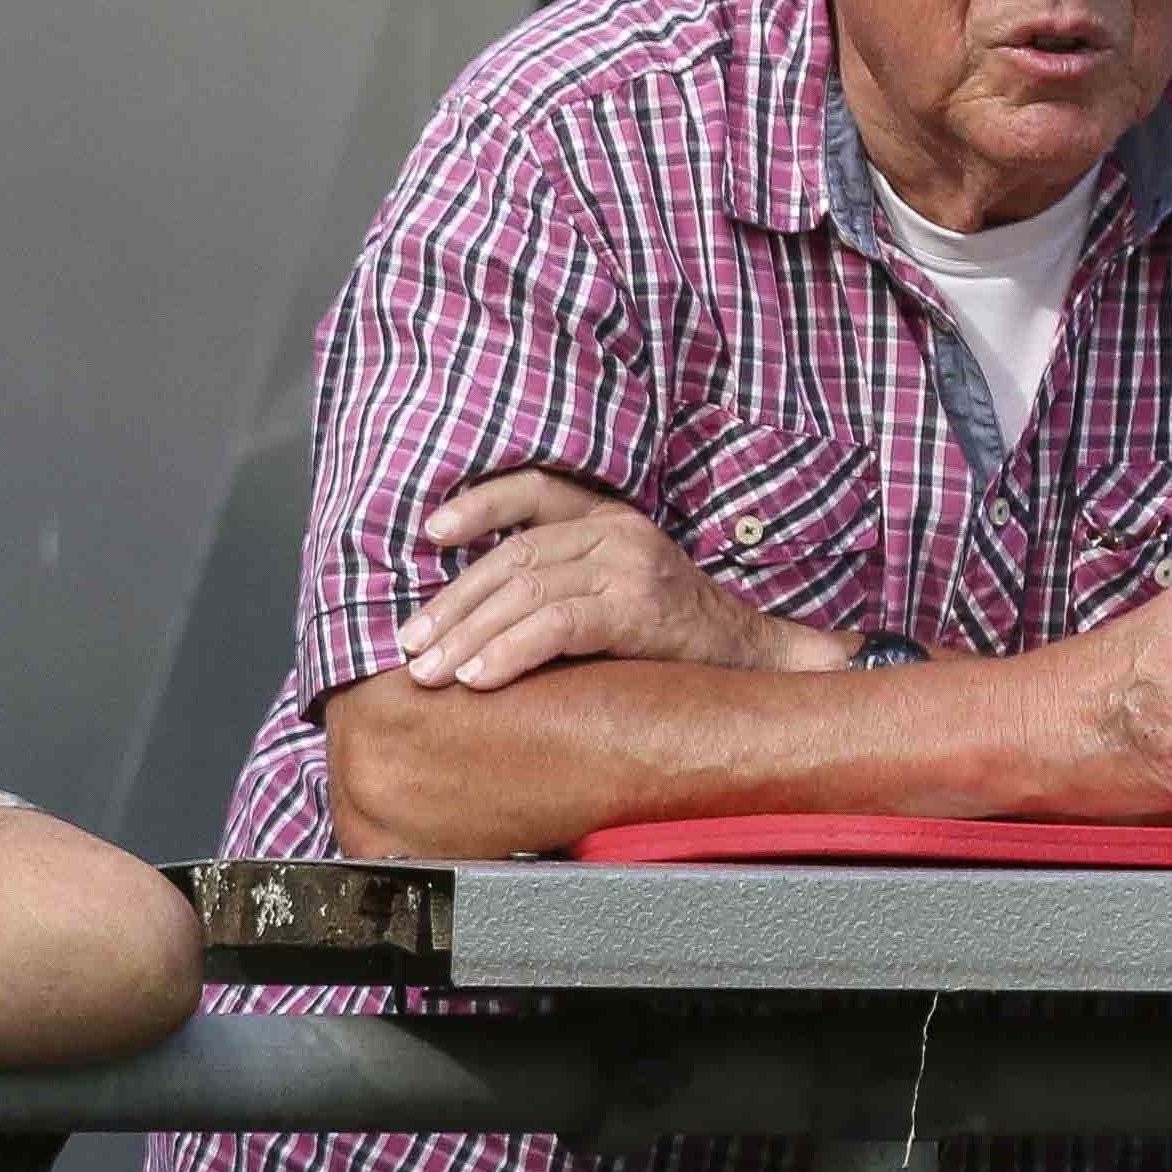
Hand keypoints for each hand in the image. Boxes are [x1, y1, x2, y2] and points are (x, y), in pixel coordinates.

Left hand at [400, 469, 847, 688]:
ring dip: (469, 637)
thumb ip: (563, 585)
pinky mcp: (640, 609)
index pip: (537, 491)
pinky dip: (509, 652)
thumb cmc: (677, 638)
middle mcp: (620, 532)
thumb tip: (474, 614)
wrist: (760, 664)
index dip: (480, 505)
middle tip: (411, 647)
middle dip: (455, 605)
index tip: (430, 532)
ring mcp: (631, 566)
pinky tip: (479, 680)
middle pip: (515, 558)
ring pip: (528, 593)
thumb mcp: (619, 592)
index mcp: (612, 519)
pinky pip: (558, 626)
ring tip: (430, 674)